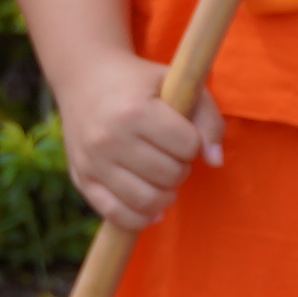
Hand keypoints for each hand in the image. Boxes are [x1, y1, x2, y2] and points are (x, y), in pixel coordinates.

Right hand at [53, 55, 223, 228]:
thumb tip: (215, 161)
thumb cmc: (139, 83)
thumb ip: (207, 118)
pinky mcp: (82, 179)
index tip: (183, 134)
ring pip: (147, 200)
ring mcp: (93, 162)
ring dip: (166, 194)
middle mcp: (110, 138)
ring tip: (164, 178)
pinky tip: (152, 207)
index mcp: (135, 110)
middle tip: (173, 156)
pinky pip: (116, 214)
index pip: (187, 145)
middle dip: (181, 168)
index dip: (194, 143)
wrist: (84, 79)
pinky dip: (141, 217)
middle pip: (169, 175)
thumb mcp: (176, 83)